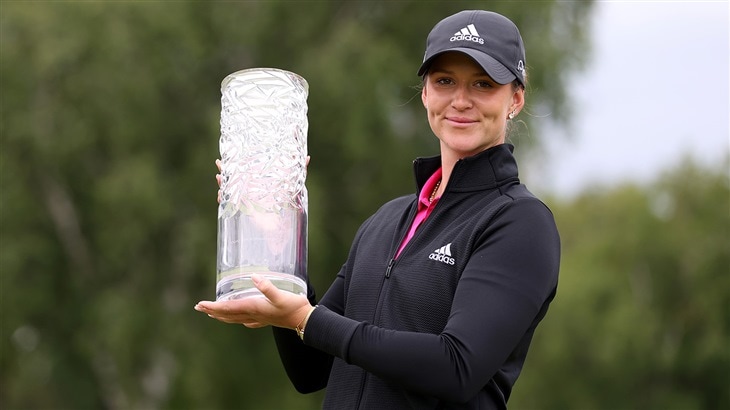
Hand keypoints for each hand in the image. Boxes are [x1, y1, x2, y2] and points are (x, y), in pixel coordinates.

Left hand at [194, 273, 311, 328]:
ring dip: (221, 315)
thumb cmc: (294, 307)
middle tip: (199, 307)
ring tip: (212, 313)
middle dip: (212, 311)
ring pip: (235, 318)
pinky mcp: (265, 319)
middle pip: (228, 314)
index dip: (213, 306)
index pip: (228, 308)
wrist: (305, 320)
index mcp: (254, 308)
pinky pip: (246, 320)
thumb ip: (267, 287)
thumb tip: (254, 277)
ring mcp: (259, 319)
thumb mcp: (281, 295)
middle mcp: (253, 315)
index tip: (200, 304)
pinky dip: (237, 319)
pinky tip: (239, 319)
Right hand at [215, 156, 309, 203]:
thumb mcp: (295, 186)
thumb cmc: (289, 203)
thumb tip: (308, 157)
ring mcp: (245, 199)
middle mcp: (250, 188)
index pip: (246, 168)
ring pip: (228, 188)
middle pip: (234, 176)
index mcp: (260, 181)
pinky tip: (220, 194)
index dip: (236, 162)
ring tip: (218, 177)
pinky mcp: (243, 209)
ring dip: (222, 183)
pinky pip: (229, 203)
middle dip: (225, 170)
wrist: (284, 225)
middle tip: (219, 163)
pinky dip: (222, 198)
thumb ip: (300, 171)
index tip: (230, 155)